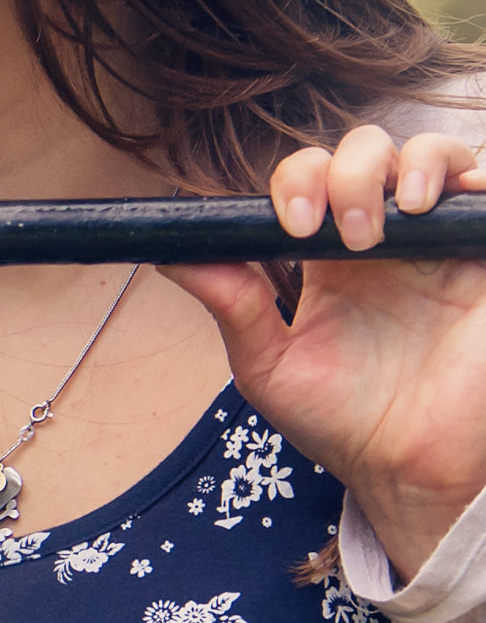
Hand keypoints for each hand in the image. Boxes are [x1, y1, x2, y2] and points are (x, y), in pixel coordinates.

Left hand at [168, 124, 485, 578]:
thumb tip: (169, 253)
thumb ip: (231, 304)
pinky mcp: (484, 262)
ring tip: (400, 209)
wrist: (404, 470)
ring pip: (434, 157)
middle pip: (368, 152)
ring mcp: (441, 246)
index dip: (299, 180)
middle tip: (344, 234)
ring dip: (411, 164)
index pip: (311, 177)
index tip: (293, 224)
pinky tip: (451, 199)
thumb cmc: (337, 422)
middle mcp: (386, 239)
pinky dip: (475, 177)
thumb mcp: (268, 364)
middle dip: (351, 171)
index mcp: (327, 255)